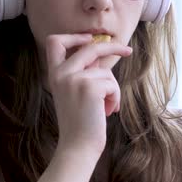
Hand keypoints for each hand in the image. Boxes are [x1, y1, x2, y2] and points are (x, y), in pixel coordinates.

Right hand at [45, 33, 131, 157]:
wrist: (78, 146)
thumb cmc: (80, 122)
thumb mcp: (76, 92)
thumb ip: (84, 72)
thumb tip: (101, 53)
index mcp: (54, 74)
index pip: (54, 42)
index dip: (73, 36)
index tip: (90, 39)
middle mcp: (61, 73)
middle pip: (89, 47)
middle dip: (112, 47)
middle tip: (128, 51)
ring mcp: (74, 79)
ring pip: (106, 71)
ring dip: (112, 89)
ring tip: (106, 107)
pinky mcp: (90, 87)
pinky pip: (112, 84)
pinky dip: (115, 97)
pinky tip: (107, 111)